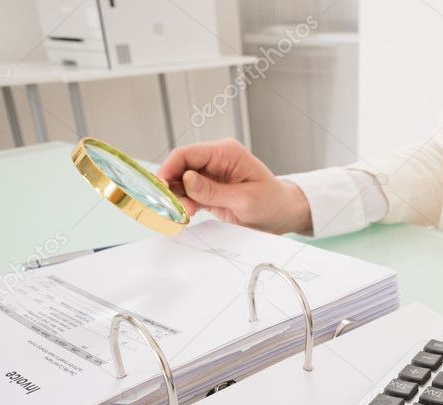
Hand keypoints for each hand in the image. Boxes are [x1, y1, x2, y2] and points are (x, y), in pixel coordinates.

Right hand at [156, 138, 310, 233]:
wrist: (283, 213)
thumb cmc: (272, 202)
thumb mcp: (245, 199)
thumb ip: (214, 191)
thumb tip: (186, 179)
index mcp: (226, 153)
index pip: (187, 154)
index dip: (169, 168)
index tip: (159, 187)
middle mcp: (215, 160)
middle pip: (179, 167)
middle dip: (171, 186)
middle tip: (170, 206)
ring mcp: (211, 175)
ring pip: (181, 182)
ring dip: (176, 198)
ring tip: (182, 214)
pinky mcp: (209, 190)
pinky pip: (188, 194)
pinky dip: (183, 204)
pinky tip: (185, 214)